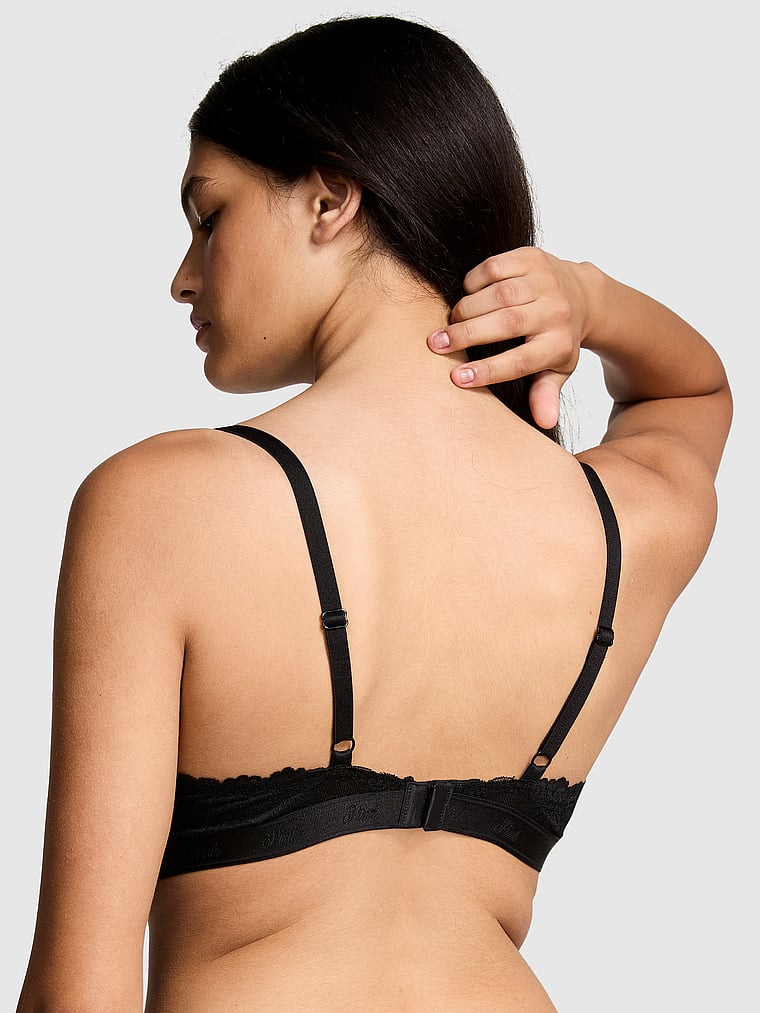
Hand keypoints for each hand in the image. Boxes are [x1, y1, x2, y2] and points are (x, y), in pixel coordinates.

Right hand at [427, 247, 590, 428]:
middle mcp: (556, 311)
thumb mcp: (556, 369)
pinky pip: (495, 267)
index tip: (457, 378)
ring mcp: (545, 281)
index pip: (520, 361)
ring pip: (498, 294)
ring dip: (466, 309)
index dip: (487, 371)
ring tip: (448, 323)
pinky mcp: (532, 258)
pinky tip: (466, 295)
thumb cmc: (558, 338)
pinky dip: (474, 281)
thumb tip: (544, 422)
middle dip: (467, 335)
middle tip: (436, 345)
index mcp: (558, 345)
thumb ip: (546, 394)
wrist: (581, 293)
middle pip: (507, 324)